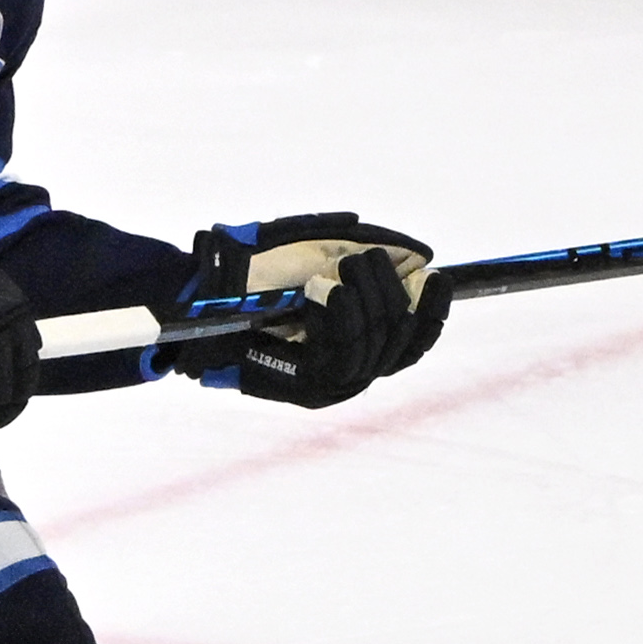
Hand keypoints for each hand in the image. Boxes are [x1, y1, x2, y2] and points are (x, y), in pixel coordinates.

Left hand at [189, 214, 448, 410]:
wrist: (204, 300)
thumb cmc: (259, 276)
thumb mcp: (320, 254)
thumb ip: (369, 255)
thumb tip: (419, 256)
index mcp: (363, 345)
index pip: (417, 339)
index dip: (434, 310)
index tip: (438, 275)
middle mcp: (355, 372)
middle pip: (401, 338)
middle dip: (390, 292)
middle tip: (364, 258)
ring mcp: (333, 384)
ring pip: (377, 345)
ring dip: (367, 298)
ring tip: (344, 267)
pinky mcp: (309, 389)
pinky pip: (344, 352)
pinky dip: (341, 315)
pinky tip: (326, 289)